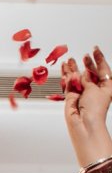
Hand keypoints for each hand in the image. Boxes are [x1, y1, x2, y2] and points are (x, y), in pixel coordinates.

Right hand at [62, 47, 111, 169]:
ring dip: (73, 68)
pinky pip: (68, 84)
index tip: (94, 50)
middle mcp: (94, 89)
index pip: (103, 69)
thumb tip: (81, 73)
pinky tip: (66, 69)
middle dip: (86, 63)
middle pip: (90, 72)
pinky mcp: (72, 97)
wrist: (83, 122)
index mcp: (106, 86)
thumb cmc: (94, 108)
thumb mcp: (94, 88)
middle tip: (83, 55)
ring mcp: (83, 93)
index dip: (99, 58)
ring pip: (77, 77)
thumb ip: (86, 79)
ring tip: (70, 60)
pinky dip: (67, 77)